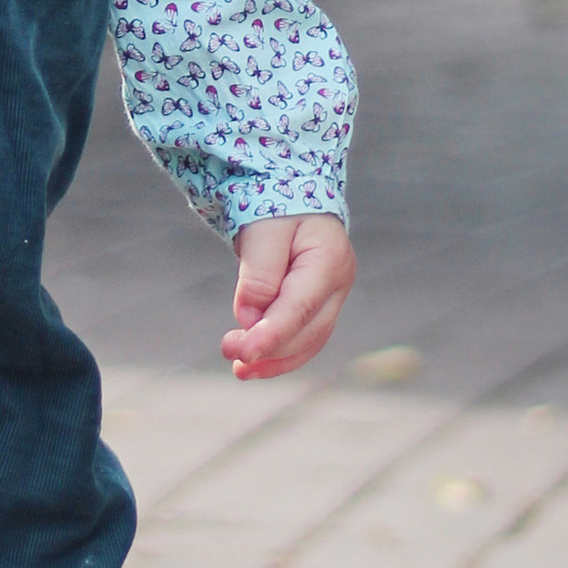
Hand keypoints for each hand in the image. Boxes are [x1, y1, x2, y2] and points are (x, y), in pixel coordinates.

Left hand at [224, 212, 355, 382]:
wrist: (293, 197)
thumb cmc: (278, 204)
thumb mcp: (263, 227)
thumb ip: (259, 273)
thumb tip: (249, 317)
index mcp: (329, 260)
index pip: (299, 308)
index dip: (271, 335)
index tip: (242, 353)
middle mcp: (339, 283)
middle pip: (306, 331)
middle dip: (267, 348)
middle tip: (228, 350)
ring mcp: (333, 297)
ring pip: (307, 341)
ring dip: (273, 359)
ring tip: (239, 369)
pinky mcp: (319, 306)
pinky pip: (303, 338)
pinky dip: (279, 353)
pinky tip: (254, 364)